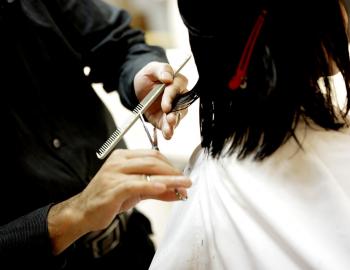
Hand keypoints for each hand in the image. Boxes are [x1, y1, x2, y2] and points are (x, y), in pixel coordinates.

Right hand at [48, 149, 190, 254]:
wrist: (84, 212)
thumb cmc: (108, 198)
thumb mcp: (136, 192)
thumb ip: (157, 189)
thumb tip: (178, 191)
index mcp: (123, 157)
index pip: (152, 155)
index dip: (170, 165)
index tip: (181, 175)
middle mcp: (118, 161)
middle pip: (152, 160)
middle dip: (172, 171)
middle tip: (186, 181)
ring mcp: (114, 173)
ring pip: (147, 171)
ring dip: (169, 179)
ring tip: (183, 186)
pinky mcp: (112, 188)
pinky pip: (136, 184)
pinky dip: (151, 185)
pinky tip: (163, 188)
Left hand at [133, 61, 188, 138]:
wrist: (140, 89)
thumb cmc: (149, 76)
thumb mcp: (152, 69)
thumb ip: (162, 70)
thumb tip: (168, 77)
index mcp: (178, 82)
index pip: (177, 89)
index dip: (171, 97)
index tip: (165, 106)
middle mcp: (180, 97)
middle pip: (181, 106)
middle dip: (175, 114)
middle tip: (170, 119)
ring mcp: (174, 110)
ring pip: (178, 117)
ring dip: (173, 124)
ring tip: (169, 130)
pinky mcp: (166, 120)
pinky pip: (170, 126)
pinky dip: (169, 132)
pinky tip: (167, 135)